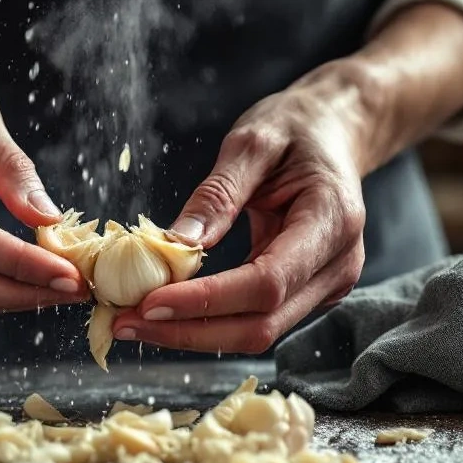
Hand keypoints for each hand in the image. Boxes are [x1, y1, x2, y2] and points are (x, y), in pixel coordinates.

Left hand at [111, 63, 376, 352]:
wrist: (336, 132)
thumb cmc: (297, 129)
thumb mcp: (254, 142)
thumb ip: (217, 194)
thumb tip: (174, 244)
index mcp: (333, 221)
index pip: (266, 282)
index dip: (207, 301)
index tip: (149, 304)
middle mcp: (337, 265)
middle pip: (261, 324)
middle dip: (189, 331)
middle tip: (125, 322)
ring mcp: (327, 286)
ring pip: (258, 333)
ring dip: (194, 334)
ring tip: (136, 321)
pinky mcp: (309, 295)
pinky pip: (257, 320)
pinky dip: (210, 322)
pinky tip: (169, 311)